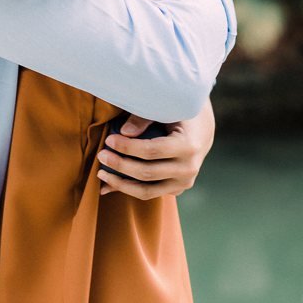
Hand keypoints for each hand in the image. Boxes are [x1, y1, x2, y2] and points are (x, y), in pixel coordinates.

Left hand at [95, 99, 215, 198]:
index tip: (108, 140)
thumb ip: (144, 118)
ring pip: (147, 191)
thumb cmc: (178, 114)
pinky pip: (149, 193)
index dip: (127, 147)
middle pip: (147, 173)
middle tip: (100, 155)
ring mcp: (184, 182)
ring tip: (101, 173)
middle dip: (119, 165)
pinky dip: (128, 189)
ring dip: (120, 184)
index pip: (152, 151)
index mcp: (188, 146)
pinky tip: (109, 185)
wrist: (201, 130)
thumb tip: (124, 132)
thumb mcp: (165, 109)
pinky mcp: (177, 189)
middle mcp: (188, 168)